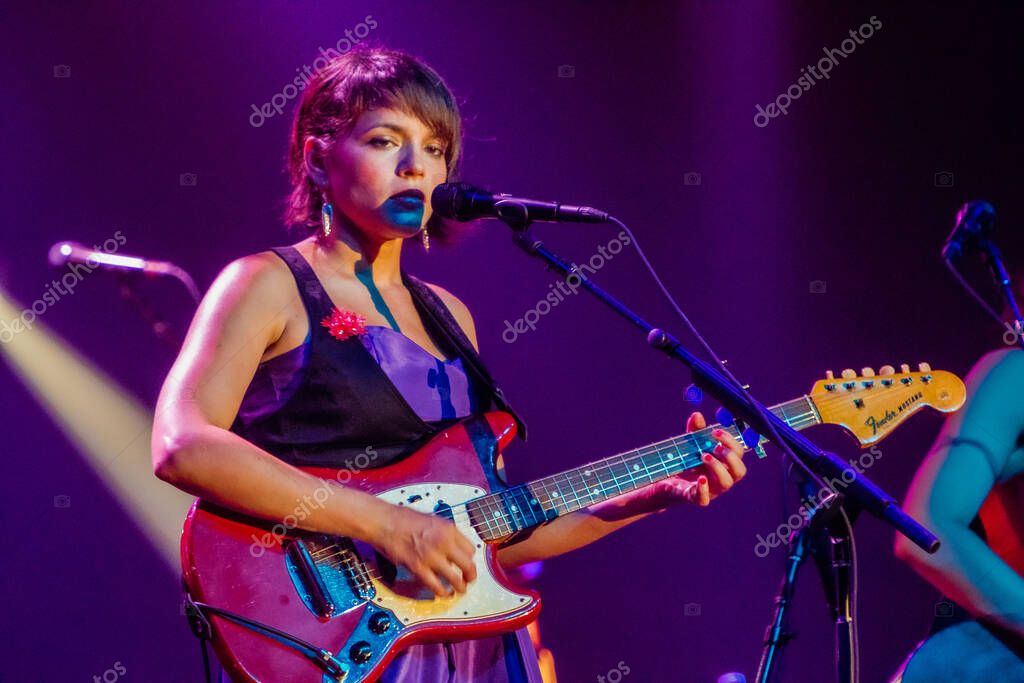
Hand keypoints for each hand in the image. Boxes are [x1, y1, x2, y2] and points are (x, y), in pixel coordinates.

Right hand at [373, 504, 476, 597]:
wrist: (383, 521)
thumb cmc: (403, 518)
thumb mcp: (432, 520)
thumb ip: (444, 533)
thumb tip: (452, 545)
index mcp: (449, 529)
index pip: (470, 549)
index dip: (469, 558)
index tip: (466, 562)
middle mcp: (444, 542)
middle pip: (468, 565)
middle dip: (470, 575)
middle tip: (469, 579)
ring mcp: (431, 556)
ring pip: (455, 579)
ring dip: (460, 587)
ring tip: (459, 590)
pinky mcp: (418, 568)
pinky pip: (435, 585)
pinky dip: (441, 592)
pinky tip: (443, 593)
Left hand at [590, 411, 746, 520]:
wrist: (662, 480)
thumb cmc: (683, 461)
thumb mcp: (689, 443)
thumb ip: (694, 430)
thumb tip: (697, 415)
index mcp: (724, 464)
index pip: (739, 454)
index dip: (732, 442)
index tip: (716, 431)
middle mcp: (721, 478)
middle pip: (739, 471)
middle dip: (730, 456)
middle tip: (714, 446)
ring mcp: (710, 490)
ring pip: (726, 483)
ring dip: (718, 468)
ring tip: (703, 456)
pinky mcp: (694, 498)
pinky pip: (704, 499)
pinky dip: (704, 489)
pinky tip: (700, 478)